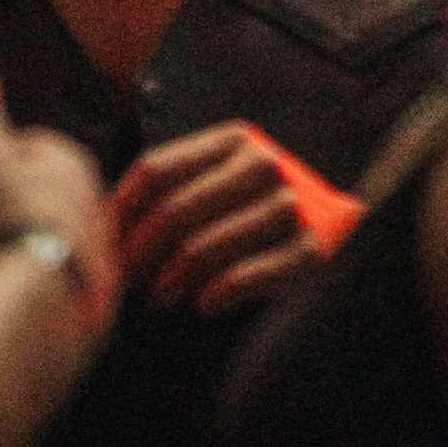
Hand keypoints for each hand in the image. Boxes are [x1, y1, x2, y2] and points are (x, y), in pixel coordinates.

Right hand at [0, 37, 120, 328]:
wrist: (41, 308)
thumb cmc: (8, 221)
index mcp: (74, 165)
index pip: (20, 149)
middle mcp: (96, 209)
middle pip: (33, 199)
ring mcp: (97, 260)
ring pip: (42, 244)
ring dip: (11, 250)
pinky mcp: (91, 307)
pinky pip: (48, 287)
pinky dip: (23, 287)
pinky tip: (0, 296)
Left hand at [114, 121, 361, 313]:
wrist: (345, 231)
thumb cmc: (266, 211)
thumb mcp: (226, 180)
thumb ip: (178, 187)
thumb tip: (106, 222)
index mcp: (235, 142)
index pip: (157, 170)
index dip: (120, 210)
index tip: (103, 240)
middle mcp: (263, 166)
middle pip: (174, 210)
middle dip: (139, 253)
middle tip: (126, 280)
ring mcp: (288, 206)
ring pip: (203, 245)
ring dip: (170, 280)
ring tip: (158, 297)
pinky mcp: (307, 250)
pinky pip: (243, 276)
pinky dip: (214, 294)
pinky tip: (202, 304)